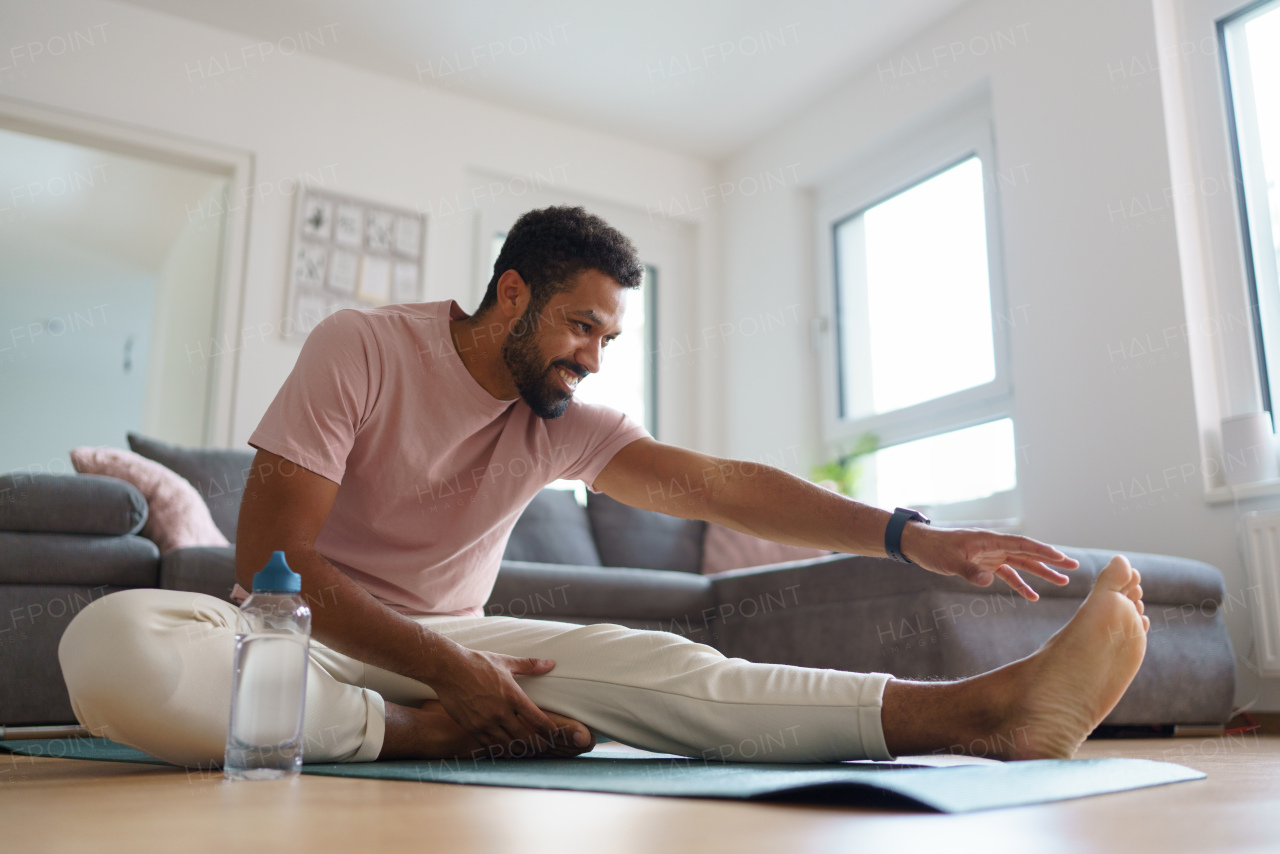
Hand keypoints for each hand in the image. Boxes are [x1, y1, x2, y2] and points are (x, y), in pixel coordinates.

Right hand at [429, 646, 562, 750]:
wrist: (448, 669)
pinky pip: (490, 745)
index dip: (549, 729)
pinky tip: (506, 751)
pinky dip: (500, 750)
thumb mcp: (505, 661)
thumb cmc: (477, 663)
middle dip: (537, 744)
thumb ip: (529, 665)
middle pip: (525, 737)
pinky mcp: (472, 728)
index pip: (538, 719)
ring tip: (527, 752)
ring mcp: (486, 722)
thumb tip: (550, 663)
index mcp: (513, 696)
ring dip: (520, 750)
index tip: (555, 733)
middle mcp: (501, 712)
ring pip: (508, 744)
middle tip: (543, 747)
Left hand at [899, 523, 1077, 600]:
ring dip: (1040, 573)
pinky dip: (1020, 584)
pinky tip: (1031, 597)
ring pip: (1022, 564)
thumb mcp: (950, 561)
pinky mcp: (985, 564)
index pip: (1023, 544)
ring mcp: (991, 555)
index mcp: (990, 540)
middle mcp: (995, 546)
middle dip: (1051, 561)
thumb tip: (989, 581)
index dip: (1043, 551)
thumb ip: (969, 571)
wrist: (920, 545)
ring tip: (1062, 583)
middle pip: (1028, 553)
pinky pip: (1008, 574)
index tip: (1062, 558)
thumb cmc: (934, 549)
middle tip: (1073, 568)